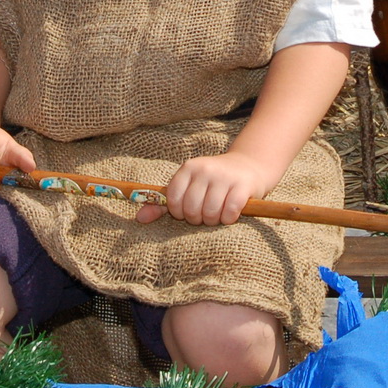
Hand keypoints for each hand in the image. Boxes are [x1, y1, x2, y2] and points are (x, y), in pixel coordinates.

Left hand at [137, 151, 274, 226]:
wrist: (248, 166)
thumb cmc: (212, 181)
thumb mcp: (187, 187)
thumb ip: (162, 204)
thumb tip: (139, 219)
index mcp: (188, 168)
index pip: (173, 200)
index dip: (179, 212)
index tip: (188, 210)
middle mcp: (205, 169)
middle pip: (191, 210)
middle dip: (197, 219)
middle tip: (204, 214)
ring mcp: (224, 177)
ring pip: (210, 213)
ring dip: (213, 221)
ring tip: (217, 214)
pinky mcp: (242, 186)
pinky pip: (229, 213)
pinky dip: (228, 219)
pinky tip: (230, 214)